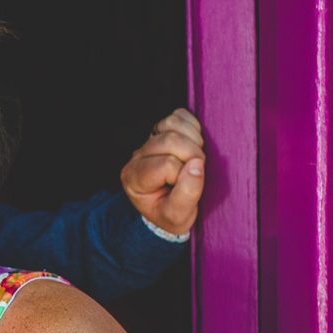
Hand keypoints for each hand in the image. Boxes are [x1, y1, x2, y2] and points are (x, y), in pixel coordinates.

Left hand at [118, 108, 205, 236]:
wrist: (167, 209)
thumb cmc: (170, 215)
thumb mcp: (178, 216)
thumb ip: (187, 195)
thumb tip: (197, 165)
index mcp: (135, 179)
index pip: (166, 164)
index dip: (185, 174)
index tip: (188, 187)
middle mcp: (137, 157)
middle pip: (170, 140)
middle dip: (193, 154)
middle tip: (198, 170)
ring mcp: (148, 140)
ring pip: (172, 124)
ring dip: (193, 139)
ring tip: (196, 158)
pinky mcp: (161, 130)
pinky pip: (179, 116)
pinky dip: (193, 127)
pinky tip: (194, 145)